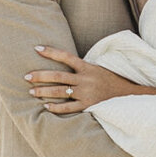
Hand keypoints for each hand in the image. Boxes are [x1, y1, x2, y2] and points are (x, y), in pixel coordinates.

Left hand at [27, 45, 144, 115]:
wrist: (129, 95)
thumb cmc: (112, 81)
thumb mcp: (99, 69)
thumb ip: (83, 67)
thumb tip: (66, 63)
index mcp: (87, 67)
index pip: (66, 56)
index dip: (50, 52)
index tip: (36, 48)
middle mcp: (85, 79)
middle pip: (57, 76)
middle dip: (40, 76)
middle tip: (26, 76)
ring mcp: (86, 93)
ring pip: (60, 92)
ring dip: (44, 91)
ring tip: (31, 91)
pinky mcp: (88, 106)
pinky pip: (68, 108)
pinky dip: (56, 107)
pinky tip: (46, 106)